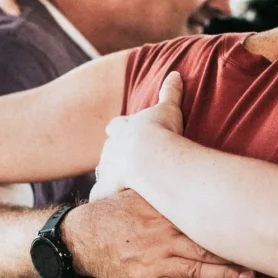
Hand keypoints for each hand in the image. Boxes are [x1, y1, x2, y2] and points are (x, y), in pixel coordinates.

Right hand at [62, 191, 253, 277]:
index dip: (229, 224)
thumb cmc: (113, 213)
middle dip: (235, 254)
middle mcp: (164, 237)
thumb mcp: (139, 193)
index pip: (204, 218)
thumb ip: (164, 189)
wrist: (80, 237)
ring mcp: (155, 261)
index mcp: (165, 214)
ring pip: (196, 270)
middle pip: (207, 247)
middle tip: (261, 258)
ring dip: (225, 275)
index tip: (252, 224)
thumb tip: (192, 172)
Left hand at [92, 72, 184, 198]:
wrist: (151, 158)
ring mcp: (107, 169)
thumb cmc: (161, 132)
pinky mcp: (107, 188)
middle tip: (123, 160)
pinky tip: (107, 205)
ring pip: (103, 172)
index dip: (120, 130)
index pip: (116, 127)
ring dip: (109, 176)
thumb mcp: (168, 108)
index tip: (123, 132)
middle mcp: (110, 148)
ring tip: (118, 184)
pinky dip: (103, 198)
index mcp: (122, 128)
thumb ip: (170, 92)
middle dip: (114, 154)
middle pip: (108, 150)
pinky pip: (101, 195)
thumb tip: (176, 73)